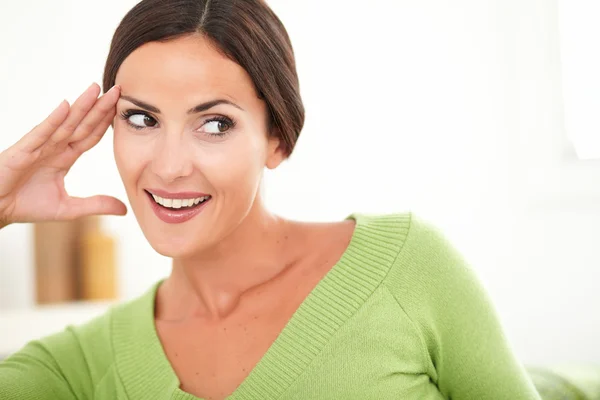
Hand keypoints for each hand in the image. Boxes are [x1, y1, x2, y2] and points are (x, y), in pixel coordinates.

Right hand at [0, 83, 126, 227]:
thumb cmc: (26, 205)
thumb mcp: (68, 208)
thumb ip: (96, 205)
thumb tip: (124, 210)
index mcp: (65, 157)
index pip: (90, 136)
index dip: (105, 122)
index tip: (122, 107)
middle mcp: (54, 147)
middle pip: (82, 124)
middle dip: (99, 107)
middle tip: (118, 89)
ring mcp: (39, 147)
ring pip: (65, 123)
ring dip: (81, 106)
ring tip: (96, 89)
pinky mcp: (22, 151)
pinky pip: (41, 133)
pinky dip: (53, 120)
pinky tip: (66, 106)